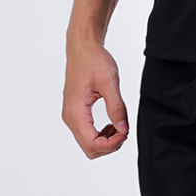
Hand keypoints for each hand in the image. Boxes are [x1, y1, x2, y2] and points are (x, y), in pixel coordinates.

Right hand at [62, 41, 129, 158]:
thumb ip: (117, 107)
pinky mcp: (76, 111)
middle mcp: (70, 117)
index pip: (91, 144)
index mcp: (76, 112)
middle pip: (89, 148)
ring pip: (88, 143)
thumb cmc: (93, 60)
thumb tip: (123, 129)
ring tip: (120, 125)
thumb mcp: (109, 81)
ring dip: (106, 140)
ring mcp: (72, 115)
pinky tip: (112, 122)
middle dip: (109, 145)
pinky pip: (87, 132)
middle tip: (125, 130)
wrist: (82, 47)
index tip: (125, 132)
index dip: (111, 144)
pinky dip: (101, 133)